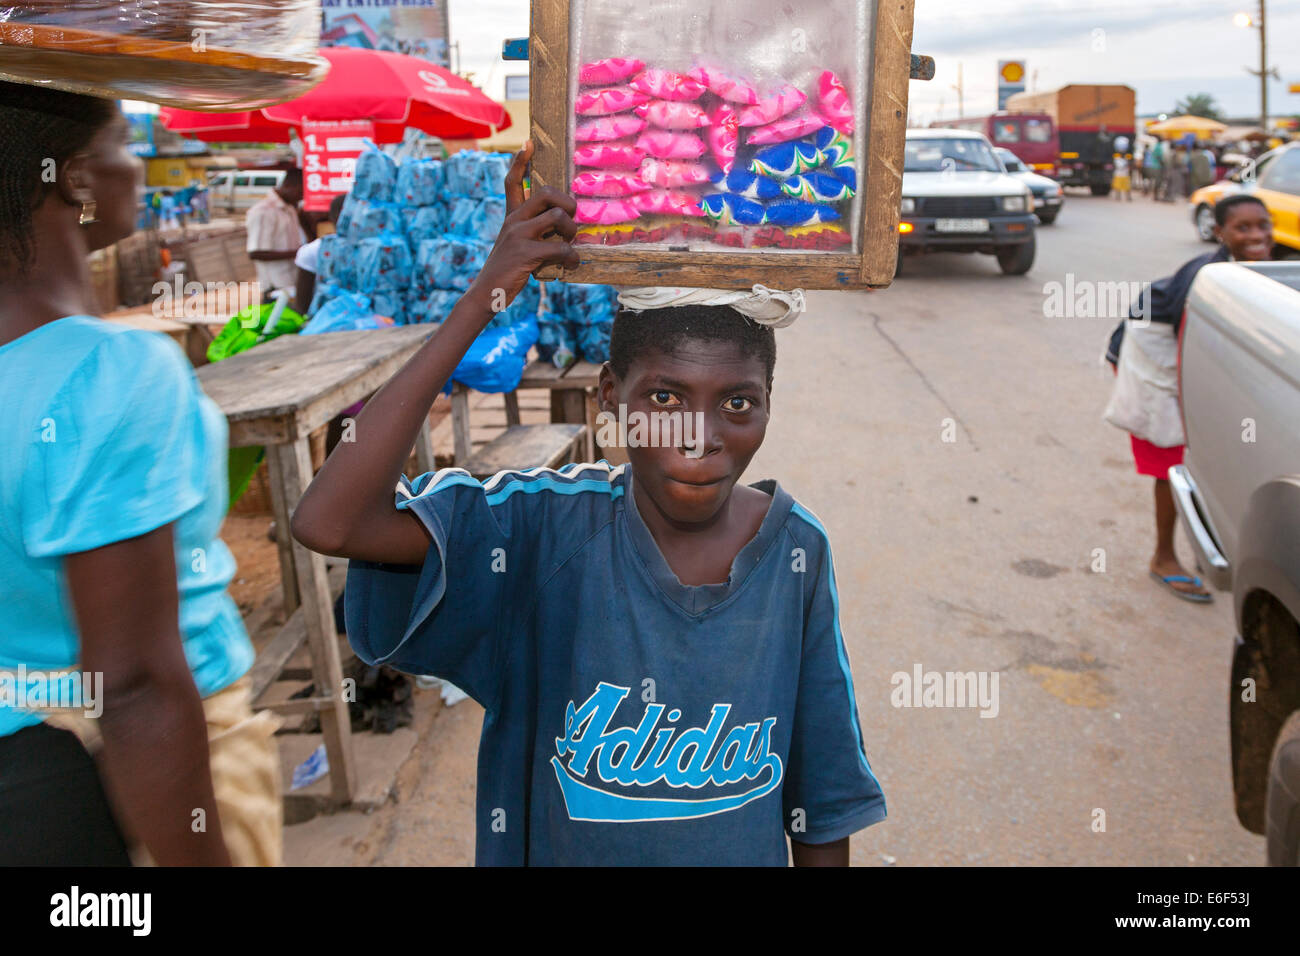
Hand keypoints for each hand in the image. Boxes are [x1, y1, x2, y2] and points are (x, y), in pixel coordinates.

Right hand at [473, 140, 579, 306]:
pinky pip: (560, 247)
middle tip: (571, 220)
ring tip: (569, 246)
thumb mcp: (515, 245)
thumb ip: (532, 232)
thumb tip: (560, 227)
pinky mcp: (525, 253)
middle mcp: (514, 221)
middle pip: (546, 193)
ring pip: (557, 217)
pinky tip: (571, 264)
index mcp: (511, 217)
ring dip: (571, 232)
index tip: (529, 143)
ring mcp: (518, 235)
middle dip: (567, 204)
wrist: (486, 294)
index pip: (512, 182)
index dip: (520, 161)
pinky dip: (572, 257)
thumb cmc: (506, 271)